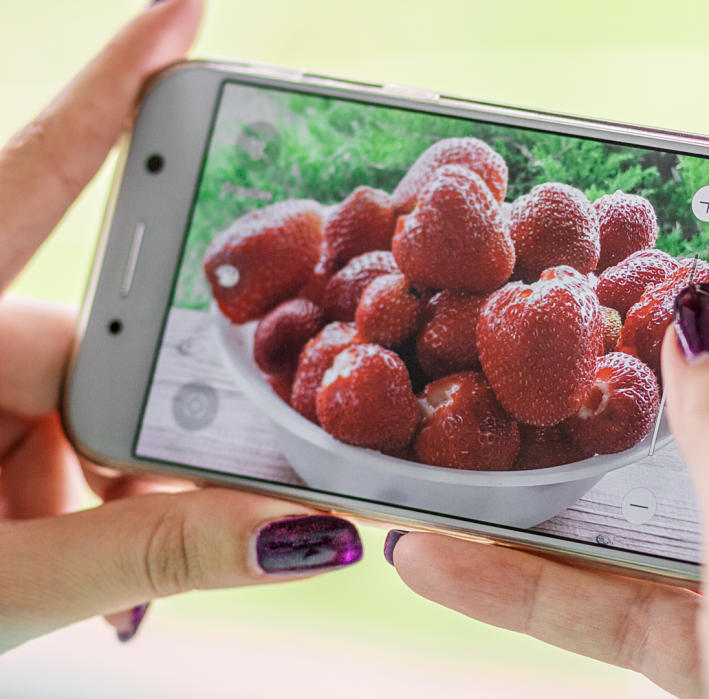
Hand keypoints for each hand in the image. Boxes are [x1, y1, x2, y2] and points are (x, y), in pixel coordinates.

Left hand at [0, 0, 361, 651]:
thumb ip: (152, 553)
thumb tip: (307, 531)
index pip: (22, 187)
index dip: (103, 100)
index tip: (182, 15)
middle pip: (85, 346)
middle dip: (133, 445)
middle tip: (128, 527)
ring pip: (79, 405)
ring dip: (108, 495)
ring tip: (91, 581)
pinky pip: (51, 438)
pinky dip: (83, 505)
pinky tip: (75, 568)